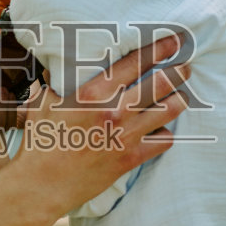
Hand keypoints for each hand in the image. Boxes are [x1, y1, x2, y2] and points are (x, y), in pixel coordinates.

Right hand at [12, 35, 190, 207]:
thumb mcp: (43, 104)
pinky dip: (166, 134)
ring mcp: (124, 136)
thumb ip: (55, 84)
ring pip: (168, 111)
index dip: (159, 49)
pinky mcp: (130, 158)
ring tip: (182, 95)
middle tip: (185, 66)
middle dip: (178, 72)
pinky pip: (164, 141)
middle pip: (160, 84)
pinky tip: (163, 130)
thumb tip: (54, 70)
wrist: (41, 184)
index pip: (135, 63)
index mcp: (92, 93)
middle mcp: (113, 111)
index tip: (173, 41)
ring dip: (179, 100)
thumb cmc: (40, 142)